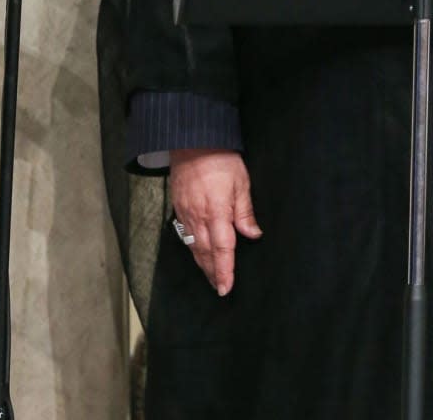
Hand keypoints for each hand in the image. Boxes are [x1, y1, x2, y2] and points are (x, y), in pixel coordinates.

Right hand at [169, 149, 261, 294]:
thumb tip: (253, 234)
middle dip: (213, 273)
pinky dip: (192, 249)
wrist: (192, 142)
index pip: (222, 249)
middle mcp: (199, 218)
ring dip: (202, 264)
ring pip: (193, 247)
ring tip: (211, 277)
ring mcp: (186, 214)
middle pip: (206, 253)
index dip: (225, 271)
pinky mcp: (178, 208)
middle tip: (220, 289)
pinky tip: (197, 254)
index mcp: (217, 212)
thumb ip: (245, 211)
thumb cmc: (220, 159)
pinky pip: (184, 235)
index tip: (226, 288)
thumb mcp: (241, 182)